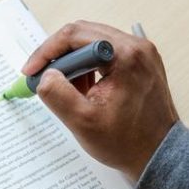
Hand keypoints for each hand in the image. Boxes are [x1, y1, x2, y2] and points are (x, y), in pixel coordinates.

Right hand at [22, 21, 177, 181]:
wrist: (157, 153)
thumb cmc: (127, 141)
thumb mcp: (82, 121)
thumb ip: (57, 94)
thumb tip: (45, 75)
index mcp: (125, 56)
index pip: (74, 35)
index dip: (46, 52)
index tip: (32, 71)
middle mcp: (137, 47)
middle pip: (83, 34)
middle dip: (57, 56)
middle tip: (41, 78)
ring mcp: (140, 54)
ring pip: (92, 43)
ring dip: (72, 62)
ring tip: (65, 89)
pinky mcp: (140, 62)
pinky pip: (104, 53)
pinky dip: (86, 67)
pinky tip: (82, 89)